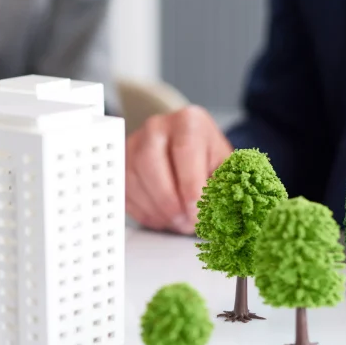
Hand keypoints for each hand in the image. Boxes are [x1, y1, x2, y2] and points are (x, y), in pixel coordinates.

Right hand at [125, 106, 232, 234]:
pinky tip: (164, 218)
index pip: (184, 151)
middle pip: (150, 163)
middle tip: (186, 223)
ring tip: (179, 222)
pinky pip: (125, 193)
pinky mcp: (121, 164)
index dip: (190, 187)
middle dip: (169, 202)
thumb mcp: (223, 167)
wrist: (189, 150)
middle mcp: (156, 127)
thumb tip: (218, 211)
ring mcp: (134, 145)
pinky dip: (145, 213)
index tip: (198, 212)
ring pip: (133, 181)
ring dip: (157, 211)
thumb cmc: (207, 157)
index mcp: (187, 121)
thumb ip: (222, 185)